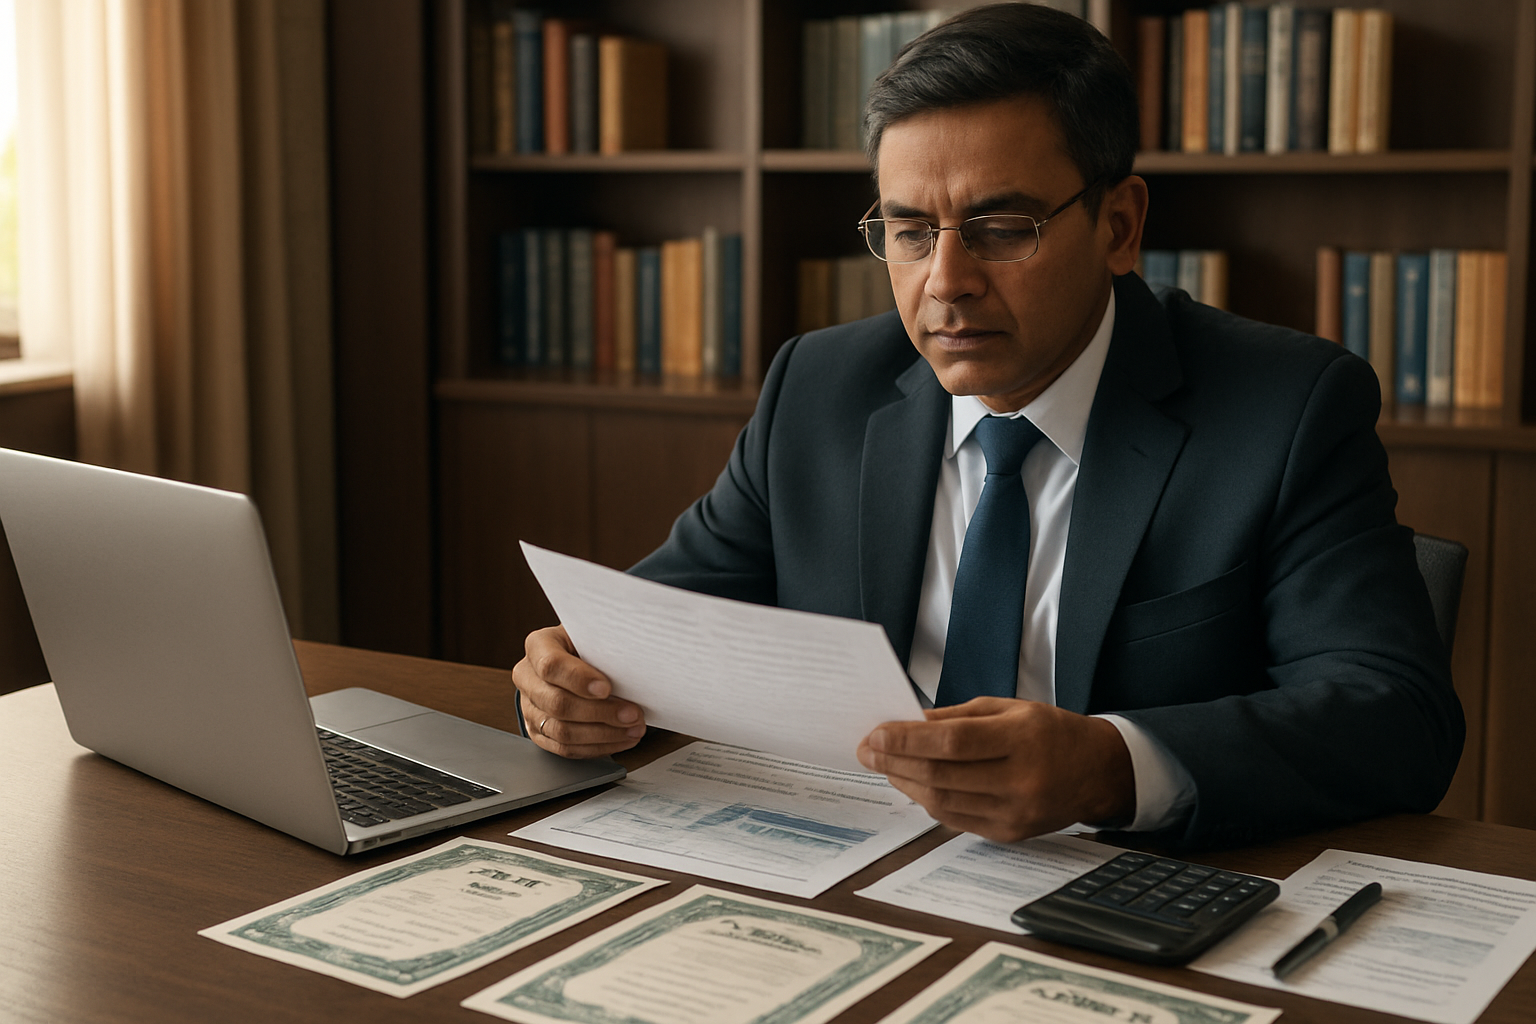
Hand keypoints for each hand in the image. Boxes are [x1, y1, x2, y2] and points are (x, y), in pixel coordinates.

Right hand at [512, 625, 646, 757]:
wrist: (578, 659)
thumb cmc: (589, 645)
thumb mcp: (594, 634)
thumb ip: (604, 645)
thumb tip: (633, 662)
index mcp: (539, 646)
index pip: (551, 665)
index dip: (579, 679)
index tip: (607, 688)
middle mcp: (528, 677)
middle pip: (557, 703)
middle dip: (600, 713)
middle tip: (631, 714)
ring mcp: (530, 707)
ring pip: (562, 731)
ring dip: (603, 734)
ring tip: (632, 729)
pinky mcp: (539, 731)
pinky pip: (565, 748)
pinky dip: (597, 747)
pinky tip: (620, 739)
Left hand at [856, 697, 1134, 842]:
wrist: (1096, 772)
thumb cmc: (1050, 732)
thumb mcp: (1009, 708)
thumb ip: (957, 717)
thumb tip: (908, 724)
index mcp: (1023, 739)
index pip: (953, 743)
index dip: (908, 739)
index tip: (875, 733)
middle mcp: (1021, 780)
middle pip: (941, 774)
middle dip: (895, 761)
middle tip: (867, 749)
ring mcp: (1015, 812)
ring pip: (943, 801)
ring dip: (906, 782)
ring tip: (885, 765)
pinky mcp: (1009, 834)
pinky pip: (955, 819)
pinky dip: (928, 800)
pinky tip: (914, 784)